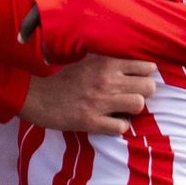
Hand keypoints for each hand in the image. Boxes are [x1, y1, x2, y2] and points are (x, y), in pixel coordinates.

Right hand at [19, 54, 156, 135]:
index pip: (146, 66)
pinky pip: (121, 126)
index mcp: (105, 63)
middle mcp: (106, 81)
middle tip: (132, 94)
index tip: (139, 78)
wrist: (37, 96)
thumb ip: (109, 58)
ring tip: (123, 108)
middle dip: (143, 92)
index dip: (146, 74)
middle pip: (148, 87)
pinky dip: (119, 126)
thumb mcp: (87, 59)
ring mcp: (99, 102)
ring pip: (138, 105)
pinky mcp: (91, 122)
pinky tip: (112, 121)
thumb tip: (134, 59)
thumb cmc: (64, 78)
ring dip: (133, 109)